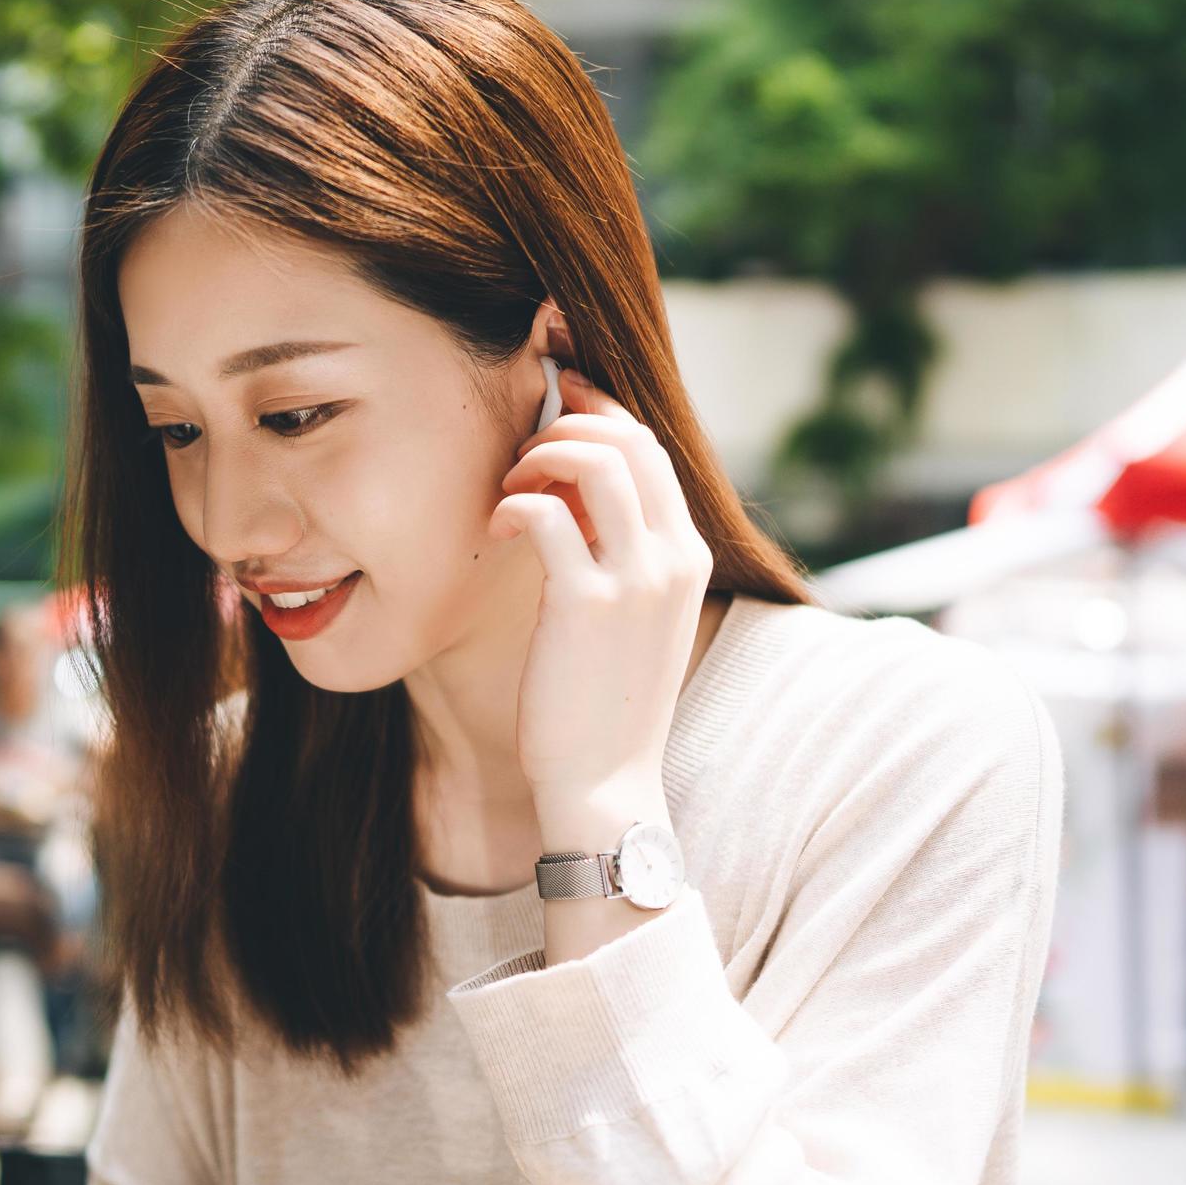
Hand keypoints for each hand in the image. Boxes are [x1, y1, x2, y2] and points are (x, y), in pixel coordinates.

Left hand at [487, 365, 716, 806]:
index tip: (557, 403)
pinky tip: (496, 529)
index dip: (600, 411)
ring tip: (510, 489)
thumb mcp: (633, 617)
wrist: (606, 782)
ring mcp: (635, 579)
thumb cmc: (604, 701)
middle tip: (521, 456)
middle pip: (629, 439)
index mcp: (688, 555)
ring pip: (596, 461)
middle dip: (567, 424)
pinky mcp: (586, 604)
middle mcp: (673, 558)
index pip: (651, 448)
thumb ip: (621, 553)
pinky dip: (513, 504)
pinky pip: (545, 516)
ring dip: (540, 457)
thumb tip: (574, 492)